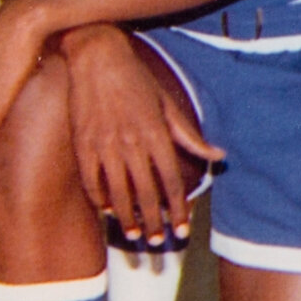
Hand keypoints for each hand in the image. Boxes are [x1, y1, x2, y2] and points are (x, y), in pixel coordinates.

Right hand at [58, 25, 220, 243]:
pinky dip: (99, 199)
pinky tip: (107, 212)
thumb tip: (219, 155)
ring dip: (127, 217)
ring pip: (118, 192)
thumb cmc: (138, 80)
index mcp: (156, 135)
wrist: (97, 58)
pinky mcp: (82, 144)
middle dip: (155, 221)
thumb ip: (190, 135)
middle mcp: (132, 144)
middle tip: (161, 242)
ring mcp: (104, 145)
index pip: (172, 181)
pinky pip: (91, 180)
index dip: (178, 208)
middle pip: (146, 193)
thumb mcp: (168, 104)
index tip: (182, 228)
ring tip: (136, 235)